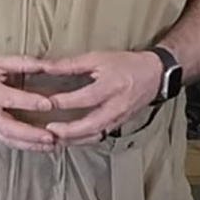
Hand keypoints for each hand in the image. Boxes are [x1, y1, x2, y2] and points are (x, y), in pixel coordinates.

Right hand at [0, 55, 56, 150]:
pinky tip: (39, 147)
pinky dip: (23, 146)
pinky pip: (6, 141)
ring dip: (31, 145)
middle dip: (31, 135)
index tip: (49, 104)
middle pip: (9, 128)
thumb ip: (21, 63)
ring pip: (8, 140)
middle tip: (51, 138)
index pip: (11, 99)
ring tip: (51, 147)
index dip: (30, 102)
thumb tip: (47, 64)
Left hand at [41, 51, 161, 144]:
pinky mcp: (118, 126)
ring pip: (95, 136)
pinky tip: (67, 140)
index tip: (47, 103)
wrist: (153, 75)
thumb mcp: (98, 58)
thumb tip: (45, 66)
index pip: (87, 97)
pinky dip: (81, 141)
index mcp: (112, 86)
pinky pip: (98, 137)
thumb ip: (71, 65)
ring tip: (53, 139)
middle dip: (69, 130)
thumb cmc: (126, 65)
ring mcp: (119, 119)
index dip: (66, 101)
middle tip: (49, 130)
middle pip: (92, 124)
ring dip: (73, 140)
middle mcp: (117, 106)